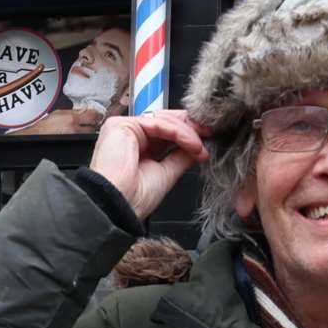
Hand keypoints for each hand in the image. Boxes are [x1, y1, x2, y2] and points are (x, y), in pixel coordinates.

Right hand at [88, 110, 209, 218]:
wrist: (118, 207)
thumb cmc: (134, 199)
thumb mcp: (167, 173)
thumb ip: (181, 157)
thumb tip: (198, 147)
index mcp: (137, 147)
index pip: (165, 131)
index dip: (187, 133)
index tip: (206, 140)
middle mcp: (129, 135)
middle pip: (165, 121)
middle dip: (190, 128)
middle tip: (209, 135)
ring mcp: (124, 128)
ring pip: (164, 120)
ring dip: (188, 133)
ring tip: (200, 148)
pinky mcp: (122, 125)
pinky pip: (158, 123)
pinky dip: (179, 132)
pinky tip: (192, 144)